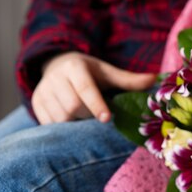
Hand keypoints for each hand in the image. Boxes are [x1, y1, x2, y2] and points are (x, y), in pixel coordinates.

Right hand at [32, 52, 156, 124]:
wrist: (57, 65)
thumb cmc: (90, 72)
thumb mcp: (108, 72)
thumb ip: (129, 79)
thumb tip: (156, 79)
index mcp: (74, 67)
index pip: (85, 88)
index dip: (96, 104)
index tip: (107, 118)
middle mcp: (55, 78)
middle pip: (73, 106)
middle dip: (89, 114)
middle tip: (99, 114)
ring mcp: (42, 91)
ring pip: (61, 117)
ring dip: (77, 122)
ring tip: (85, 115)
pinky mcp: (35, 103)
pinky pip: (50, 123)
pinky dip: (64, 127)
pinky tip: (72, 120)